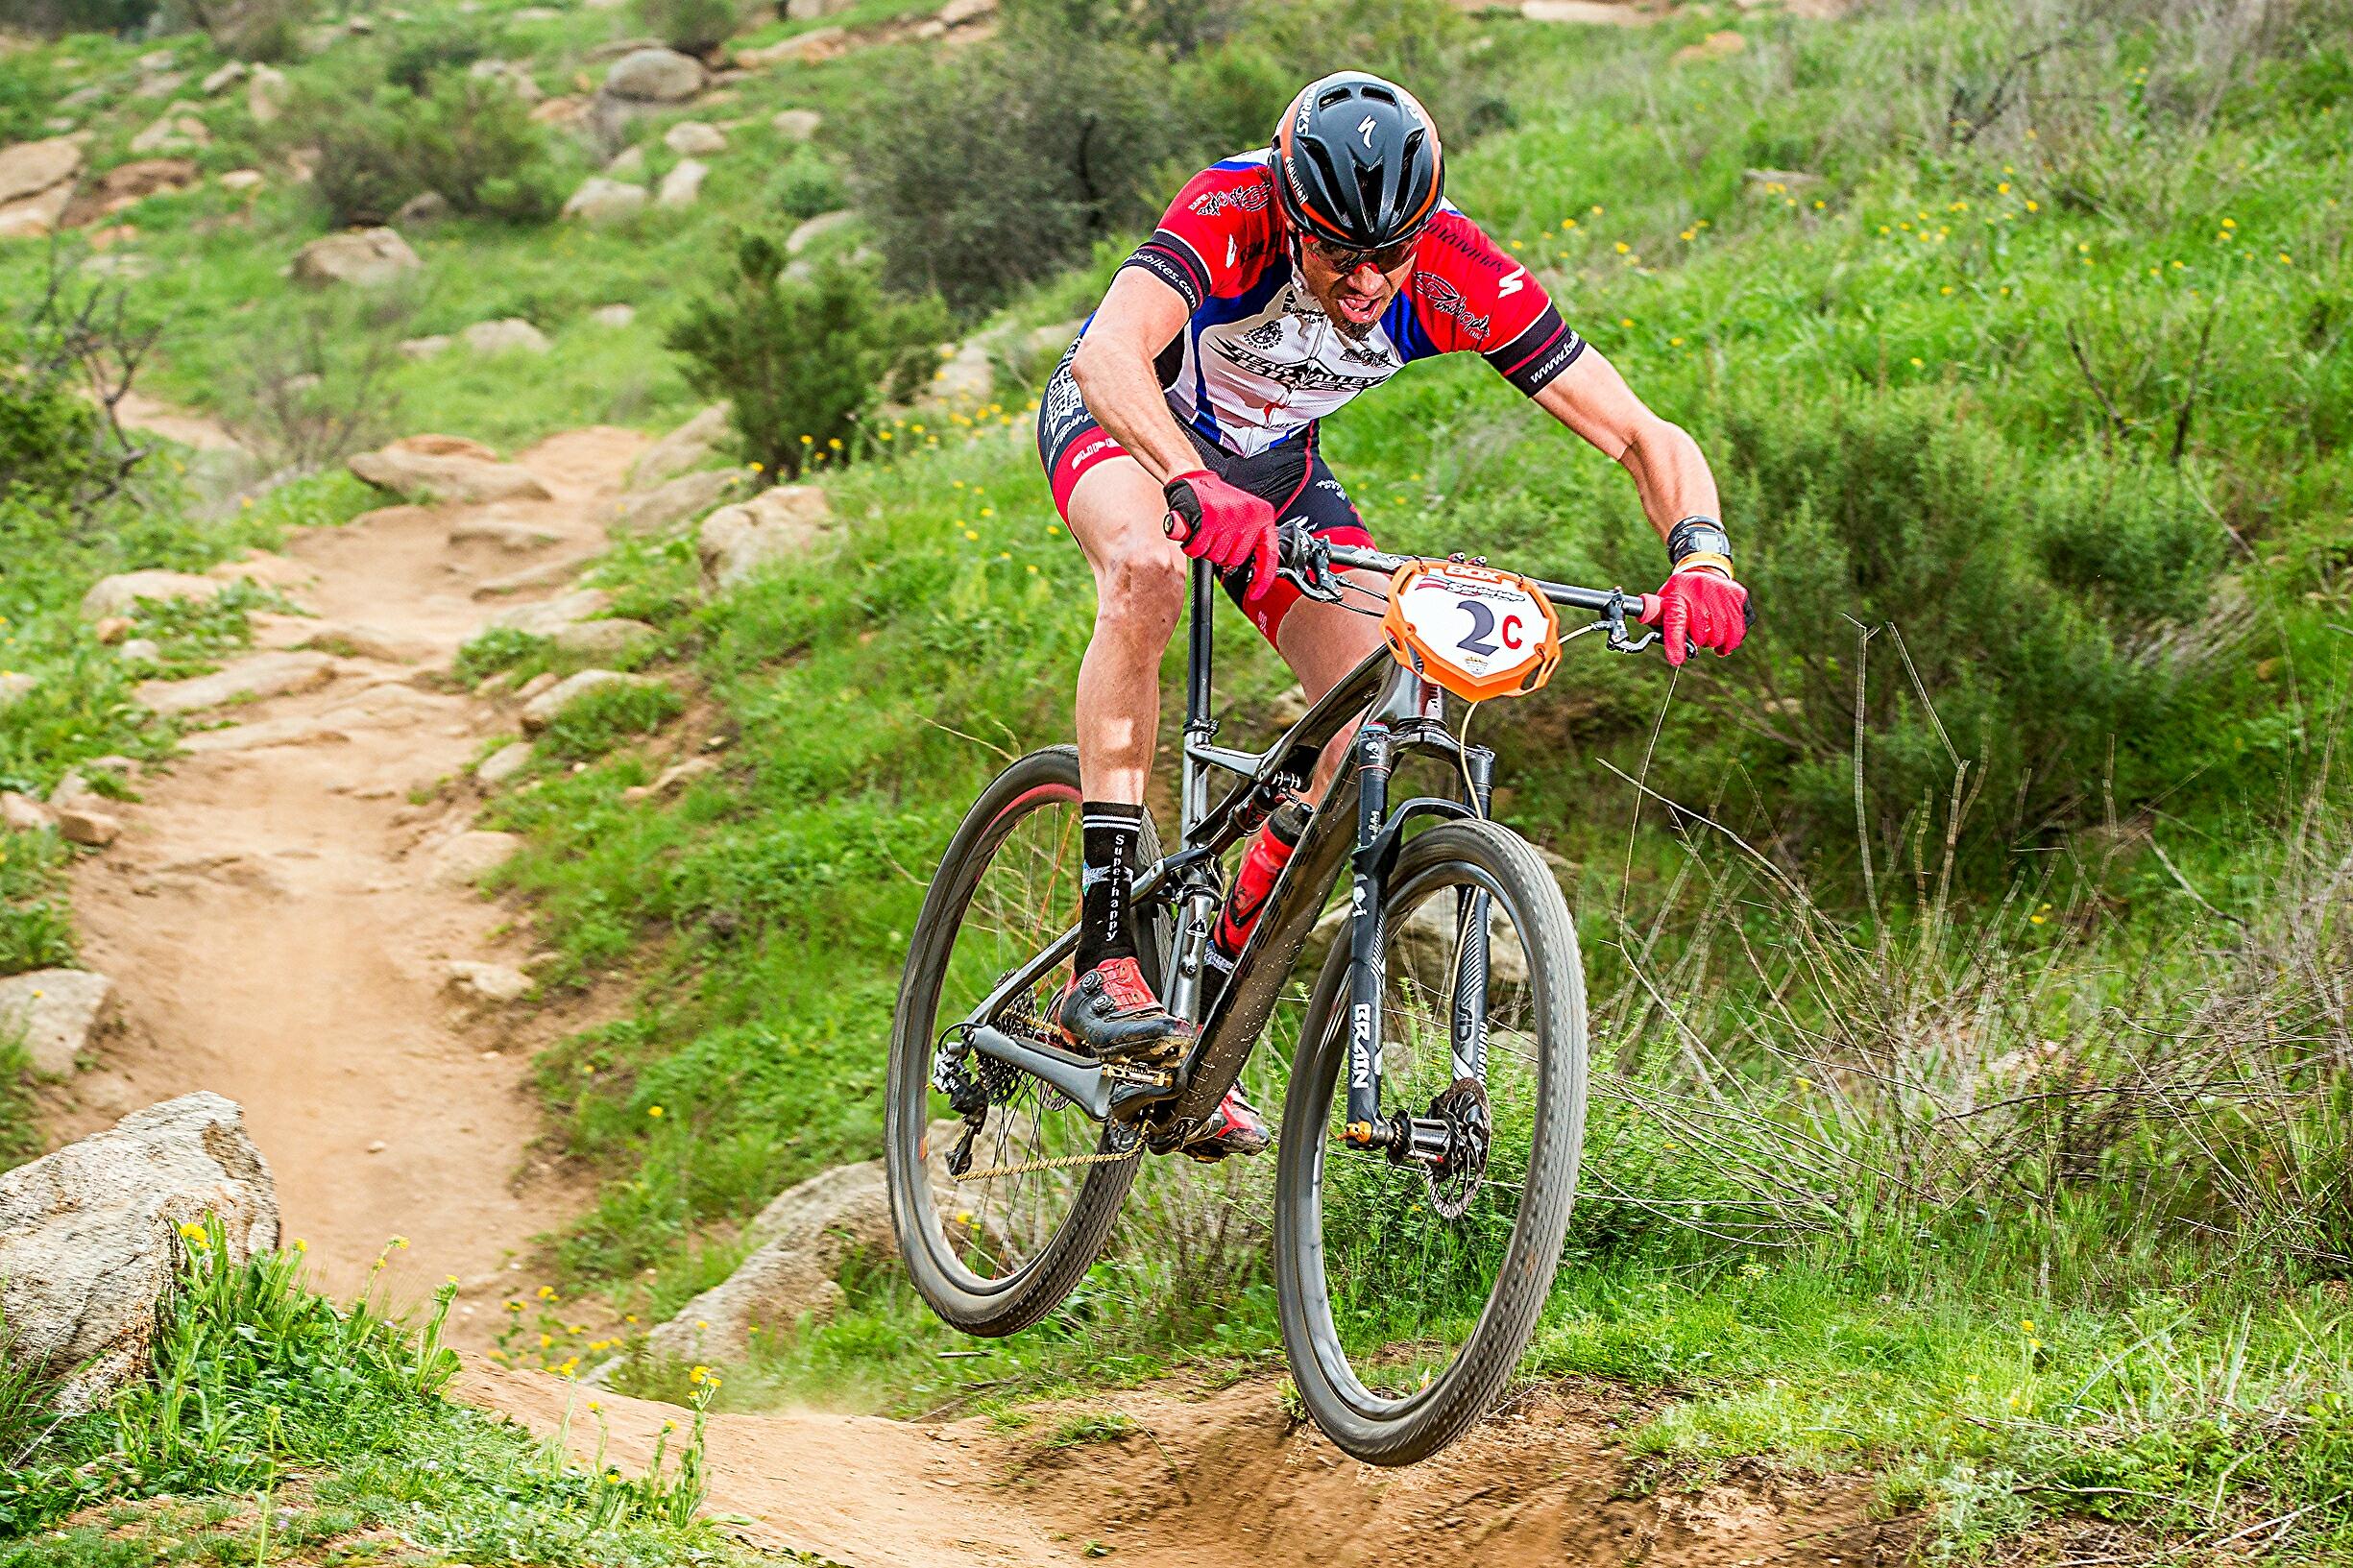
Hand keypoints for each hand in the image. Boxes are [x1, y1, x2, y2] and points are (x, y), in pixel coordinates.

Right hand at [1163, 470, 1277, 600]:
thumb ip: (1248, 541)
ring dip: (1205, 550)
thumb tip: (1252, 573)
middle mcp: (1249, 516)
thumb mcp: (1242, 515)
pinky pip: (1198, 550)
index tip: (1256, 592)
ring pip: (1217, 557)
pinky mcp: (1208, 519)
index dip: (1263, 578)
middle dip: (1221, 554)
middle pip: (1236, 560)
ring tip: (1204, 531)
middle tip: (1214, 536)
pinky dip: (1192, 547)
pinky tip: (1193, 533)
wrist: (1193, 477)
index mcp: (1263, 515)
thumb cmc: (1217, 500)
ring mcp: (1229, 518)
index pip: (1269, 555)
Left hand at [1646, 562, 1751, 666]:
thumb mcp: (1662, 600)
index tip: (1677, 660)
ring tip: (1709, 634)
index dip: (1676, 642)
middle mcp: (1700, 592)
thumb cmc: (1680, 594)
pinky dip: (1731, 641)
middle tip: (1696, 634)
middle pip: (1701, 635)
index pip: (1676, 621)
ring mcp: (1721, 593)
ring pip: (1721, 636)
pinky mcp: (1738, 596)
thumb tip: (1642, 617)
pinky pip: (1738, 630)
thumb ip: (1653, 615)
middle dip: (1698, 640)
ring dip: (1714, 642)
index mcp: (1677, 596)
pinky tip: (1724, 641)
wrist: (1703, 569)